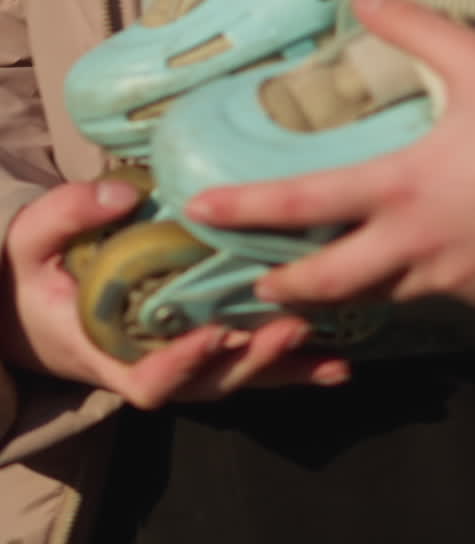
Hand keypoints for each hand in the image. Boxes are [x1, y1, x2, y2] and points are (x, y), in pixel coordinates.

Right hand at [0, 180, 349, 407]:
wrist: (31, 306)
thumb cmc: (33, 271)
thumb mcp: (31, 240)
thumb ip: (68, 214)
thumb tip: (124, 195)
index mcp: (103, 348)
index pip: (147, 381)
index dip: (183, 365)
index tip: (215, 334)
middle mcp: (146, 364)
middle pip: (209, 385)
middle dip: (253, 361)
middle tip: (294, 328)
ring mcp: (178, 358)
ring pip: (237, 378)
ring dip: (285, 370)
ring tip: (333, 354)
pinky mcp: (201, 343)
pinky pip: (248, 360)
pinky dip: (293, 366)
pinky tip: (339, 360)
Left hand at [188, 0, 474, 312]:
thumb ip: (415, 26)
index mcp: (398, 188)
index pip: (303, 205)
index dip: (247, 210)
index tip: (201, 212)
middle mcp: (411, 245)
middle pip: (329, 282)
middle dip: (285, 289)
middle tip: (255, 287)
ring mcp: (447, 279)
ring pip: (377, 299)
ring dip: (339, 298)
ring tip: (317, 291)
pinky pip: (428, 301)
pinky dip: (401, 294)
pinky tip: (405, 278)